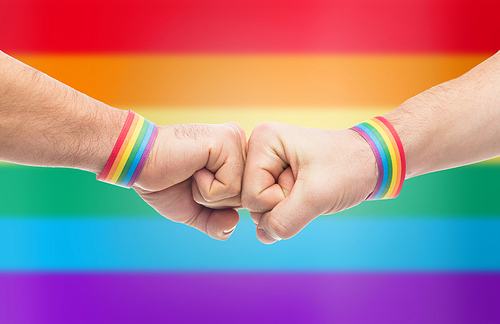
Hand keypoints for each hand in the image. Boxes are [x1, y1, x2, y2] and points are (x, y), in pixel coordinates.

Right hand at [133, 122, 246, 239]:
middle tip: (191, 179)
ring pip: (241, 194)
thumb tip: (235, 221)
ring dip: (209, 195)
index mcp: (236, 156)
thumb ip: (217, 223)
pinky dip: (206, 189)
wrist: (136, 162)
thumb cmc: (163, 183)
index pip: (246, 198)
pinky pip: (230, 187)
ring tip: (191, 174)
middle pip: (247, 197)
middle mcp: (240, 144)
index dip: (219, 205)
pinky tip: (192, 169)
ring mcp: (235, 141)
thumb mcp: (195, 211)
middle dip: (215, 201)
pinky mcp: (227, 142)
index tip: (194, 184)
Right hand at [242, 122, 377, 243]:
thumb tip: (263, 236)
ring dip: (288, 207)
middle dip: (282, 204)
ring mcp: (266, 163)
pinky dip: (289, 209)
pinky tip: (304, 194)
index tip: (306, 182)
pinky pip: (270, 207)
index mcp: (263, 140)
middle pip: (252, 202)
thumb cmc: (348, 168)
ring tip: (309, 187)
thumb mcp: (316, 196)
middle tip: (309, 185)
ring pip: (261, 208)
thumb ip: (284, 221)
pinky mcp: (274, 176)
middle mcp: (258, 149)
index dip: (280, 200)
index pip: (252, 195)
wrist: (371, 162)